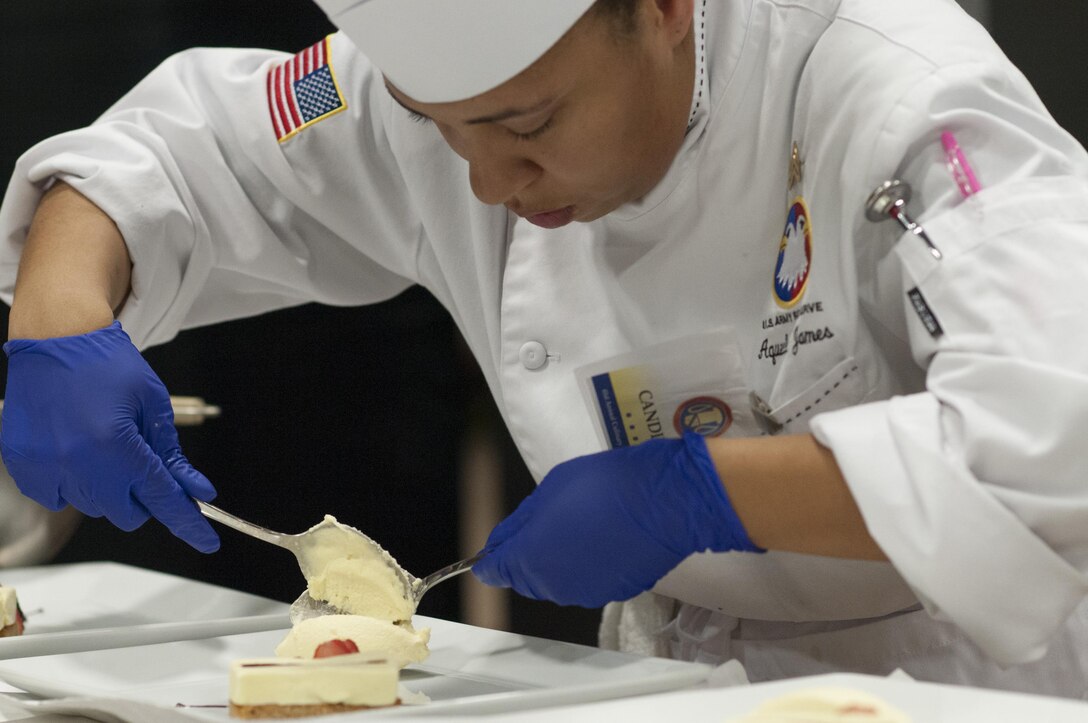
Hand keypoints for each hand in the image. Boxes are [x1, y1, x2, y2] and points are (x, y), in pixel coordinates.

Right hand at [1, 322, 219, 551]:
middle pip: (126, 513)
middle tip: (143, 465)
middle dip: (143, 497)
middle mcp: (78, 462)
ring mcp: (47, 466)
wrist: (56, 338)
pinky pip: (60, 495)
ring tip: (104, 443)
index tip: (207, 542)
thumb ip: (171, 455)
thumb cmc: (108, 364)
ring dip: (108, 487)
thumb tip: (196, 491)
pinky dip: (75, 482)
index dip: (188, 522)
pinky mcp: (24, 465)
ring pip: (94, 506)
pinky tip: (77, 448)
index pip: (161, 498)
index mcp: (115, 445)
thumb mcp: (153, 405)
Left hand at [472, 433, 760, 606]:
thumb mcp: (550, 489)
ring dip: (559, 562)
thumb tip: (502, 544)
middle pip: (526, 578)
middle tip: (548, 522)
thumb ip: (521, 523)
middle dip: (528, 556)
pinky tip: (603, 540)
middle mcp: (553, 586)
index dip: (494, 556)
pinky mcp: (615, 593)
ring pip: (558, 582)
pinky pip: (588, 581)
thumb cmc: (604, 485)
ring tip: (579, 528)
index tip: (501, 543)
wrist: (665, 501)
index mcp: (530, 559)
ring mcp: (585, 593)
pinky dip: (588, 566)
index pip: (493, 571)